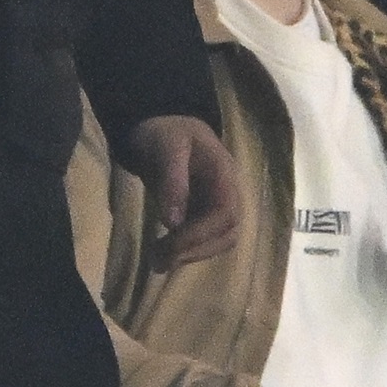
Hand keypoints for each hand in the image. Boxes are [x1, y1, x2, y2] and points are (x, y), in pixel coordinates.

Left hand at [129, 116, 240, 267]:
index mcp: (224, 176)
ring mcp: (217, 203)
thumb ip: (172, 182)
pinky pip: (206, 237)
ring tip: (159, 262)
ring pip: (220, 240)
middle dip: (197, 250)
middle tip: (160, 260)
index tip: (169, 243)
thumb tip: (171, 222)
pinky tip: (165, 254)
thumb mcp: (167, 149)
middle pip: (228, 233)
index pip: (225, 215)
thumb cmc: (166, 132)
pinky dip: (188, 250)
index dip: (200, 234)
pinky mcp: (204, 211)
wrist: (164, 124)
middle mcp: (228, 193)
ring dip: (193, 255)